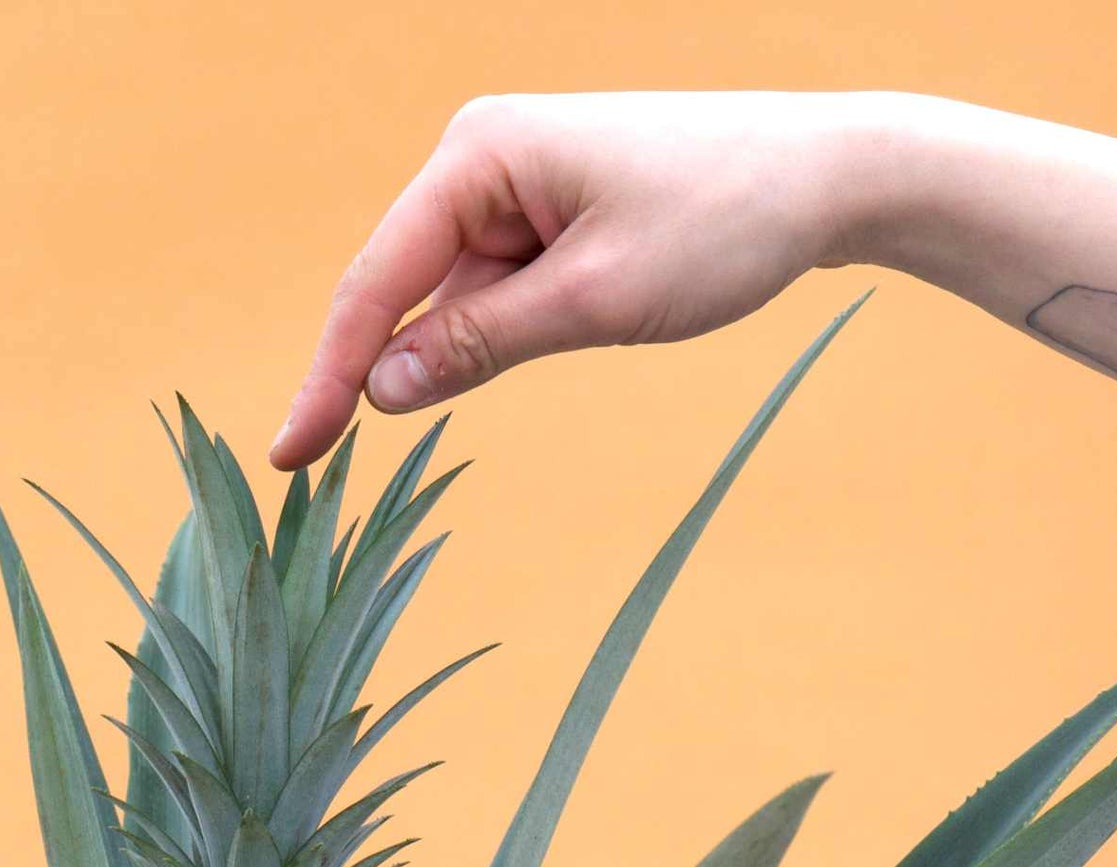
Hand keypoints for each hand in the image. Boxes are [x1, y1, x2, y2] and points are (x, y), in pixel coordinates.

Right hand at [271, 90, 869, 467]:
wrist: (829, 176)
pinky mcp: (550, 212)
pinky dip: (510, 334)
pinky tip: (588, 318)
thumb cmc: (722, 221)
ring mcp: (516, 185)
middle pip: (403, 288)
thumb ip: (482, 345)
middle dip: (388, 368)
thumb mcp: (596, 299)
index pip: (376, 281)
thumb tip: (384, 390)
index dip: (328, 376)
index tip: (288, 456)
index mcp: (480, 154)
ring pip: (458, 300)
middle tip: (339, 462)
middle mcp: (483, 157)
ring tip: (603, 311)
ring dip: (482, 349)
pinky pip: (500, 293)